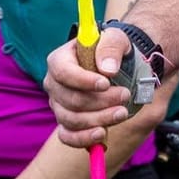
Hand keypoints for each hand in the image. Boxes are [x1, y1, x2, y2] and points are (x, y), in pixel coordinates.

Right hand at [46, 30, 178, 147]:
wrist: (118, 67)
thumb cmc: (112, 51)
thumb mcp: (116, 39)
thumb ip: (111, 46)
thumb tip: (107, 69)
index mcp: (59, 60)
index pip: (63, 72)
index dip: (83, 80)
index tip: (106, 83)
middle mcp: (54, 85)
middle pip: (71, 99)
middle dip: (100, 101)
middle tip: (125, 95)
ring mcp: (58, 106)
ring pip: (72, 119)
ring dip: (99, 119)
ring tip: (122, 113)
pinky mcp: (67, 123)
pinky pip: (68, 137)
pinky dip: (83, 139)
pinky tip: (101, 135)